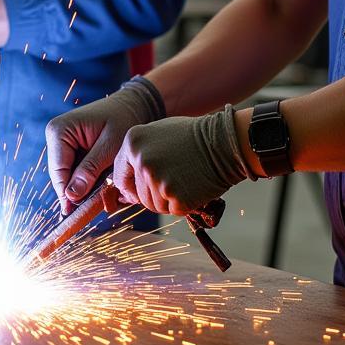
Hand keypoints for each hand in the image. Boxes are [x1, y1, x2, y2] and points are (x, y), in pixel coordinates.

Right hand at [45, 77, 164, 215]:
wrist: (133, 105)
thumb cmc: (123, 120)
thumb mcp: (109, 146)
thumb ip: (90, 170)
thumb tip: (71, 196)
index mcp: (60, 131)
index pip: (58, 170)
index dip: (67, 194)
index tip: (76, 213)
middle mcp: (56, 135)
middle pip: (61, 175)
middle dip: (77, 191)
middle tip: (95, 208)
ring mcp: (62, 142)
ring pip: (68, 175)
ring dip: (84, 187)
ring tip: (103, 197)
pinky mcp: (71, 147)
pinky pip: (76, 170)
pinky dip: (88, 180)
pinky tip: (102, 186)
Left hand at [111, 106, 256, 214]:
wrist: (224, 142)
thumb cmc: (193, 137)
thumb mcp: (158, 134)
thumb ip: (139, 154)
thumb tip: (125, 186)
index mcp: (133, 142)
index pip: (120, 175)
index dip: (129, 187)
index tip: (137, 192)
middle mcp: (141, 161)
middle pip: (139, 194)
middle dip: (155, 193)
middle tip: (175, 179)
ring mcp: (158, 180)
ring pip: (154, 205)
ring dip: (169, 200)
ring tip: (185, 179)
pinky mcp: (175, 197)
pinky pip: (173, 210)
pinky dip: (184, 204)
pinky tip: (193, 186)